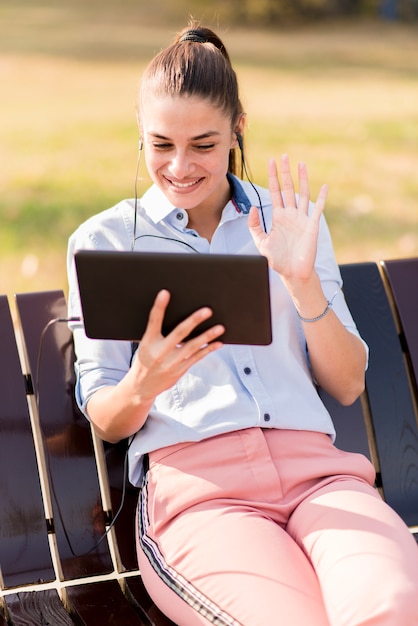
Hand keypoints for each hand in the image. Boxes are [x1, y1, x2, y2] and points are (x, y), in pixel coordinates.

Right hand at [132, 290, 224, 400]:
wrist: (141, 387)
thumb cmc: (145, 360)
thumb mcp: (145, 345)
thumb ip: (157, 332)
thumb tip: (177, 315)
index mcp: (148, 342)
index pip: (153, 321)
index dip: (159, 307)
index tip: (165, 293)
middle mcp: (159, 352)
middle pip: (179, 333)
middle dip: (194, 320)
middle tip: (207, 310)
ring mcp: (171, 362)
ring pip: (192, 346)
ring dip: (207, 336)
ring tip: (220, 327)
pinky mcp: (180, 370)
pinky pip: (197, 357)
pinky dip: (208, 349)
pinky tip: (218, 342)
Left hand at [248, 154, 327, 281]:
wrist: (292, 273)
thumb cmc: (277, 259)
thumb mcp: (261, 242)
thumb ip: (254, 225)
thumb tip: (252, 207)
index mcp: (278, 217)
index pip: (274, 192)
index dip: (272, 177)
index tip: (271, 162)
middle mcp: (290, 215)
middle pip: (288, 188)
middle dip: (285, 172)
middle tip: (284, 156)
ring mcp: (302, 219)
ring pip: (302, 194)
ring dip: (302, 179)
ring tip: (301, 164)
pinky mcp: (312, 226)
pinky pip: (317, 209)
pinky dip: (321, 198)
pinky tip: (324, 186)